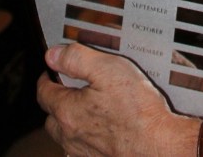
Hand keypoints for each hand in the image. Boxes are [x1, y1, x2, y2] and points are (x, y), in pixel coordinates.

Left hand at [39, 43, 199, 156]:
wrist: (158, 144)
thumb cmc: (137, 109)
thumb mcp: (107, 69)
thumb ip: (76, 59)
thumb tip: (52, 56)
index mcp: (67, 111)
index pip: (43, 93)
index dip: (46, 77)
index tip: (51, 70)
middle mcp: (70, 135)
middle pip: (51, 116)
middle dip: (56, 100)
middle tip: (69, 86)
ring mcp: (84, 151)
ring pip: (65, 134)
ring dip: (69, 119)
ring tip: (86, 104)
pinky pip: (82, 146)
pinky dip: (85, 135)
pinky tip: (102, 125)